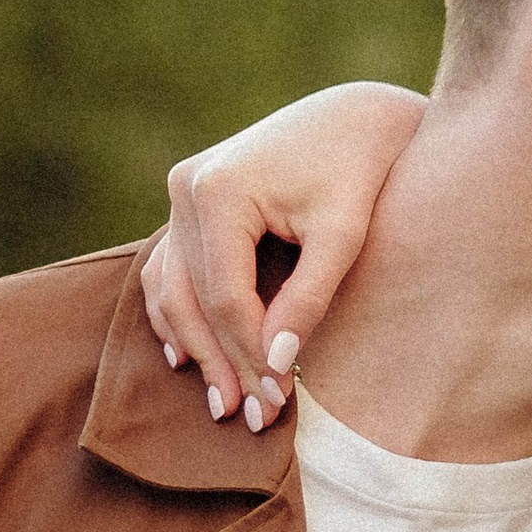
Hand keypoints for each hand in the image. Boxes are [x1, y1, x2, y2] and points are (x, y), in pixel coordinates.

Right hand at [141, 82, 426, 426]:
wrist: (357, 115)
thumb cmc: (360, 170)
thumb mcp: (344, 234)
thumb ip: (309, 298)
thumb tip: (277, 363)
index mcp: (219, 190)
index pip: (227, 297)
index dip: (251, 354)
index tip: (279, 400)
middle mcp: (187, 187)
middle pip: (193, 298)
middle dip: (222, 361)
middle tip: (246, 416)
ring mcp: (181, 191)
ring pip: (171, 288)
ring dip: (195, 346)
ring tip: (222, 399)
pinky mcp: (189, 199)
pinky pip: (170, 267)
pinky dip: (180, 313)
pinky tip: (191, 356)